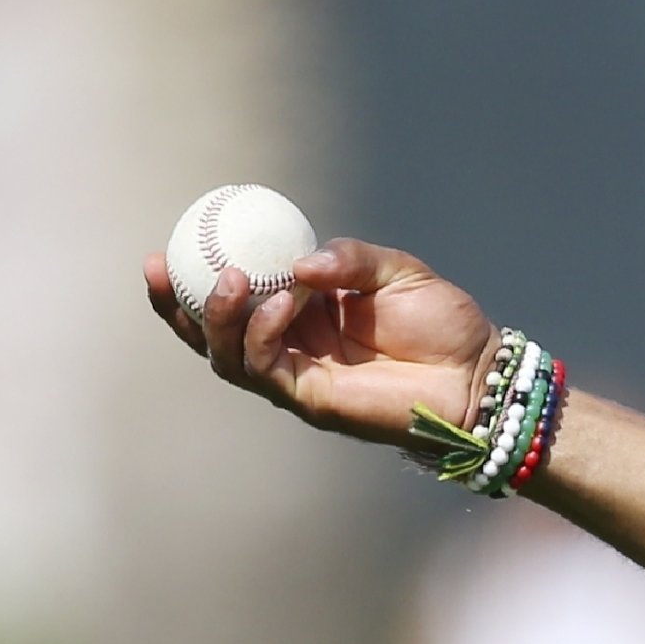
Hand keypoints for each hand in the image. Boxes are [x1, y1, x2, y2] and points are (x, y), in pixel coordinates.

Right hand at [145, 236, 498, 446]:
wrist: (479, 374)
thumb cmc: (443, 324)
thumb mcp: (395, 271)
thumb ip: (347, 259)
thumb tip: (297, 263)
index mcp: (302, 312)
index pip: (234, 298)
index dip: (194, 277)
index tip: (169, 243)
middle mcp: (291, 345)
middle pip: (211, 334)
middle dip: (177, 305)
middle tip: (165, 266)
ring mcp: (297, 375)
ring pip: (228, 355)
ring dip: (219, 317)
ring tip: (235, 280)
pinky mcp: (311, 400)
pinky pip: (267, 368)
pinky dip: (262, 335)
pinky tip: (280, 305)